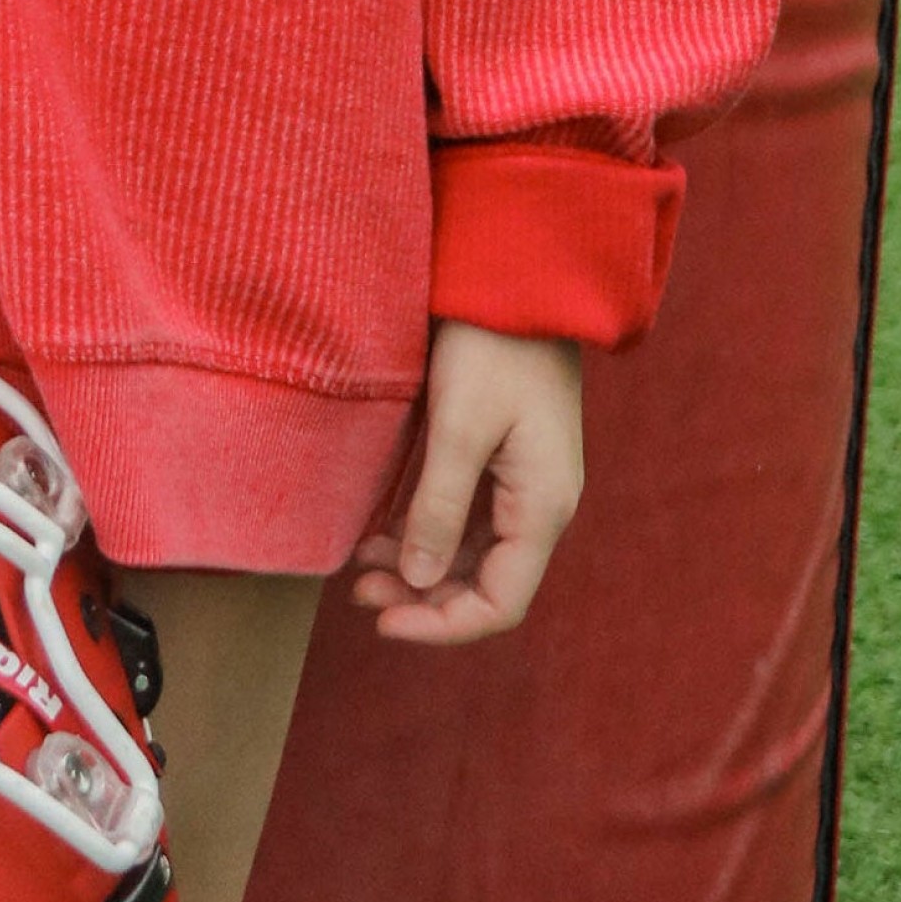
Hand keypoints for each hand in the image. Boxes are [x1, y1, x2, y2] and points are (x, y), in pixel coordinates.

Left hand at [349, 320, 582, 643]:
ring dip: (419, 567)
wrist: (518, 276)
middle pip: (483, 582)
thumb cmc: (492, 346)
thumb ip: (439, 509)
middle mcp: (538, 503)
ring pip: (470, 551)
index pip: (500, 603)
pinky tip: (380, 532)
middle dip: (422, 597)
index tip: (382, 620)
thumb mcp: (459, 427)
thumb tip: (420, 581)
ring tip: (360, 567)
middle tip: (358, 590)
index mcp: (542, 507)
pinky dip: (424, 531)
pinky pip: (465, 515)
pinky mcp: (501, 455)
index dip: (442, 625)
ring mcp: (522, 480)